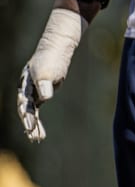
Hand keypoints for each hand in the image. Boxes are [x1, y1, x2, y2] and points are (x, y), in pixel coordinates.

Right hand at [18, 8, 86, 141]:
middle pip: (25, 110)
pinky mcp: (40, 93)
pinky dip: (38, 121)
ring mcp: (32, 92)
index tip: (31, 127)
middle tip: (35, 137)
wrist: (58, 48)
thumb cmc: (52, 58)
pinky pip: (36, 110)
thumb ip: (44, 83)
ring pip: (30, 112)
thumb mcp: (48, 70)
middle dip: (29, 124)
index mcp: (25, 84)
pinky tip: (40, 132)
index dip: (26, 116)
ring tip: (38, 139)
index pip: (23, 103)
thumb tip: (44, 98)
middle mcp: (25, 89)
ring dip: (33, 126)